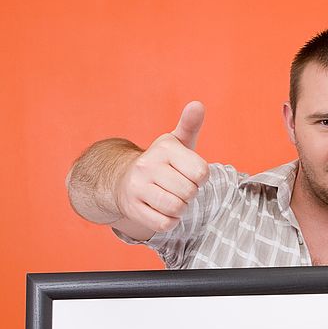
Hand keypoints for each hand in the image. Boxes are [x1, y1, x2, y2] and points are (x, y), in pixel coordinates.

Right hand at [115, 101, 209, 232]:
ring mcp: (137, 188)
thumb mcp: (177, 143)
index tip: (189, 173)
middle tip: (179, 187)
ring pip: (177, 208)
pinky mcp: (133, 208)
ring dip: (180, 209)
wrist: (125, 181)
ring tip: (172, 198)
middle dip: (190, 194)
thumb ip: (190, 125)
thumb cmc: (162, 163)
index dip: (200, 178)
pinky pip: (165, 223)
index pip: (201, 173)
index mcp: (164, 149)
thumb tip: (198, 104)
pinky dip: (170, 221)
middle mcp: (147, 166)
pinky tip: (162, 210)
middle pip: (189, 192)